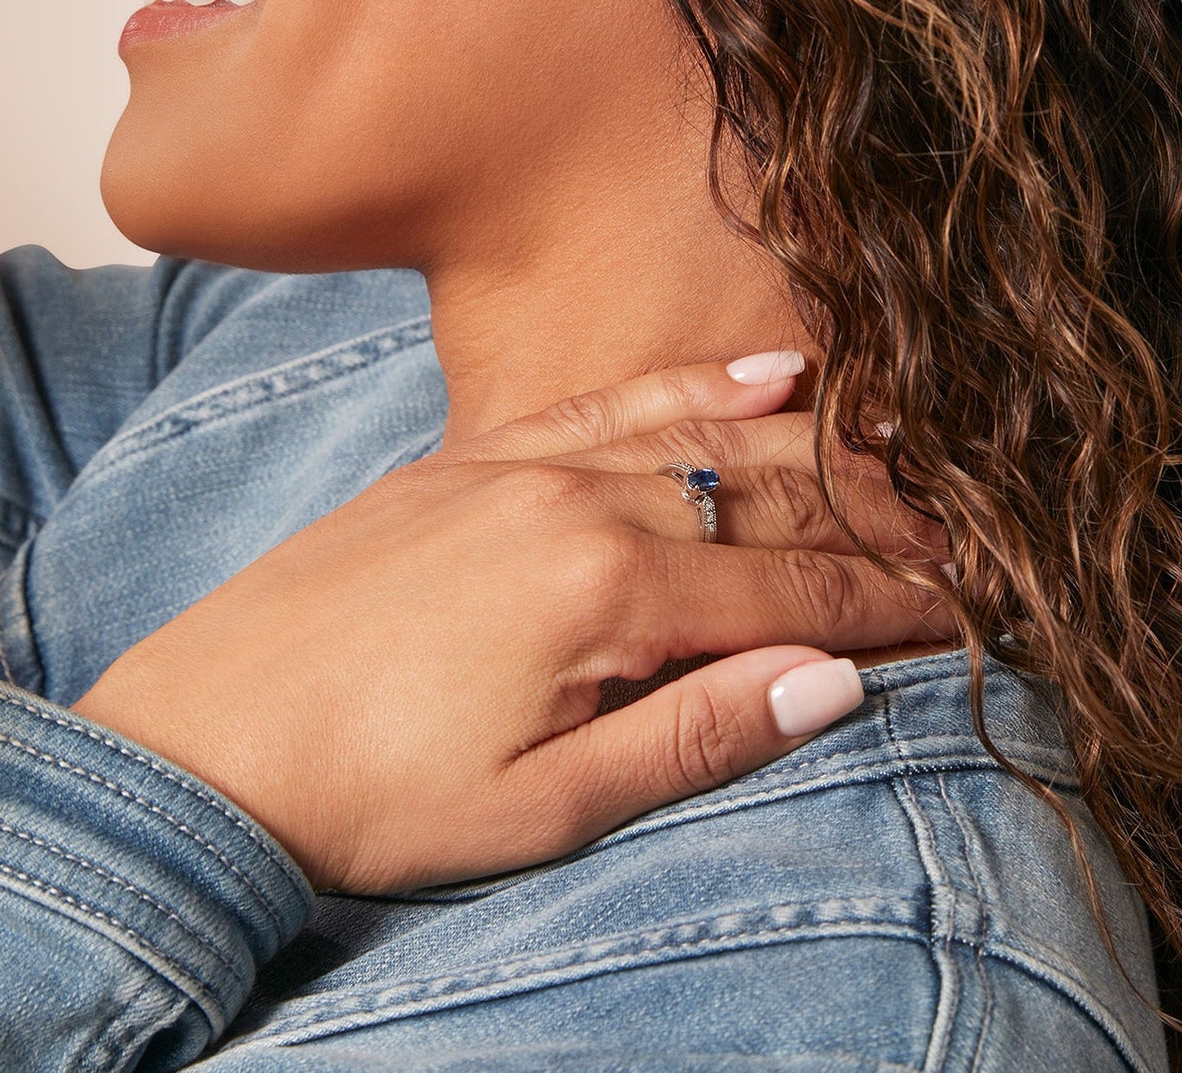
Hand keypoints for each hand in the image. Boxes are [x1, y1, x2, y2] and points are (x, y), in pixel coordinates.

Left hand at [71, 356, 952, 894]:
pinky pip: (610, 400)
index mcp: (604, 596)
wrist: (207, 734)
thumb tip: (834, 686)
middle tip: (972, 534)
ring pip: (707, 437)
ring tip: (909, 450)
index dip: (896, 611)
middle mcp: (575, 503)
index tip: (975, 617)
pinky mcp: (473, 455)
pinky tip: (764, 372)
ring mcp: (521, 464)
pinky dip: (696, 385)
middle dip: (883, 520)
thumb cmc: (370, 793)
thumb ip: (692, 738)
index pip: (794, 598)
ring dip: (817, 446)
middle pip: (768, 502)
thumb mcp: (538, 809)